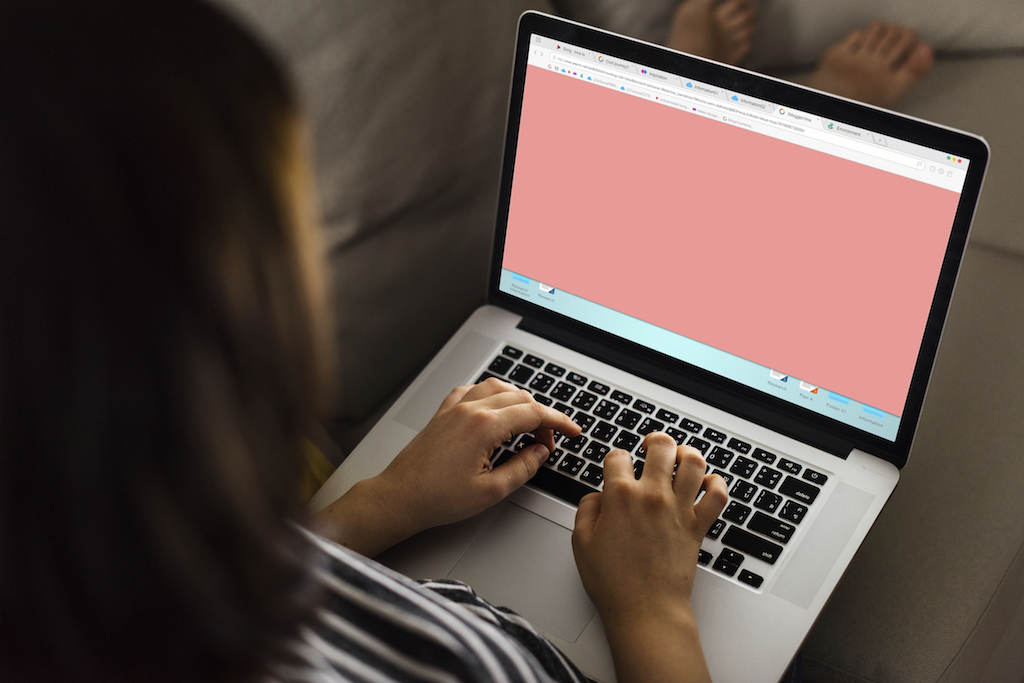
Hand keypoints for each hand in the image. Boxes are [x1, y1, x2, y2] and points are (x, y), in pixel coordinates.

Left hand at [312, 378, 580, 555]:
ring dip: (519, 402)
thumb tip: (540, 453)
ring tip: (527, 426)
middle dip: (541, 417)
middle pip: (520, 398)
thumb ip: (523, 468)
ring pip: (498, 388)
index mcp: (484, 426)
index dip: (558, 423)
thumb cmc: (437, 497)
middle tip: (547, 443)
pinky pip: (473, 390)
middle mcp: (469, 409)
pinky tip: (494, 411)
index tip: (571, 432)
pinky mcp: (443, 412)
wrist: (400, 497)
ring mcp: (454, 407)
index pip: (534, 413)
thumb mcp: (491, 491)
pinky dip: (492, 396)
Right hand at [572, 433, 726, 682]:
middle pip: (661, 446)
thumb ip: (586, 510)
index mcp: (620, 496)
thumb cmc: (614, 582)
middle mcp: (652, 496)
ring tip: (680, 457)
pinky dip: (716, 484)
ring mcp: (678, 509)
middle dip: (655, 441)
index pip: (618, 456)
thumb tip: (597, 496)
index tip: (616, 467)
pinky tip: (706, 484)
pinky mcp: (698, 526)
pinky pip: (717, 495)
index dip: (615, 459)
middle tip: (652, 446)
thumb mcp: (581, 543)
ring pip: (693, 462)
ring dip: (686, 454)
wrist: (646, 610)